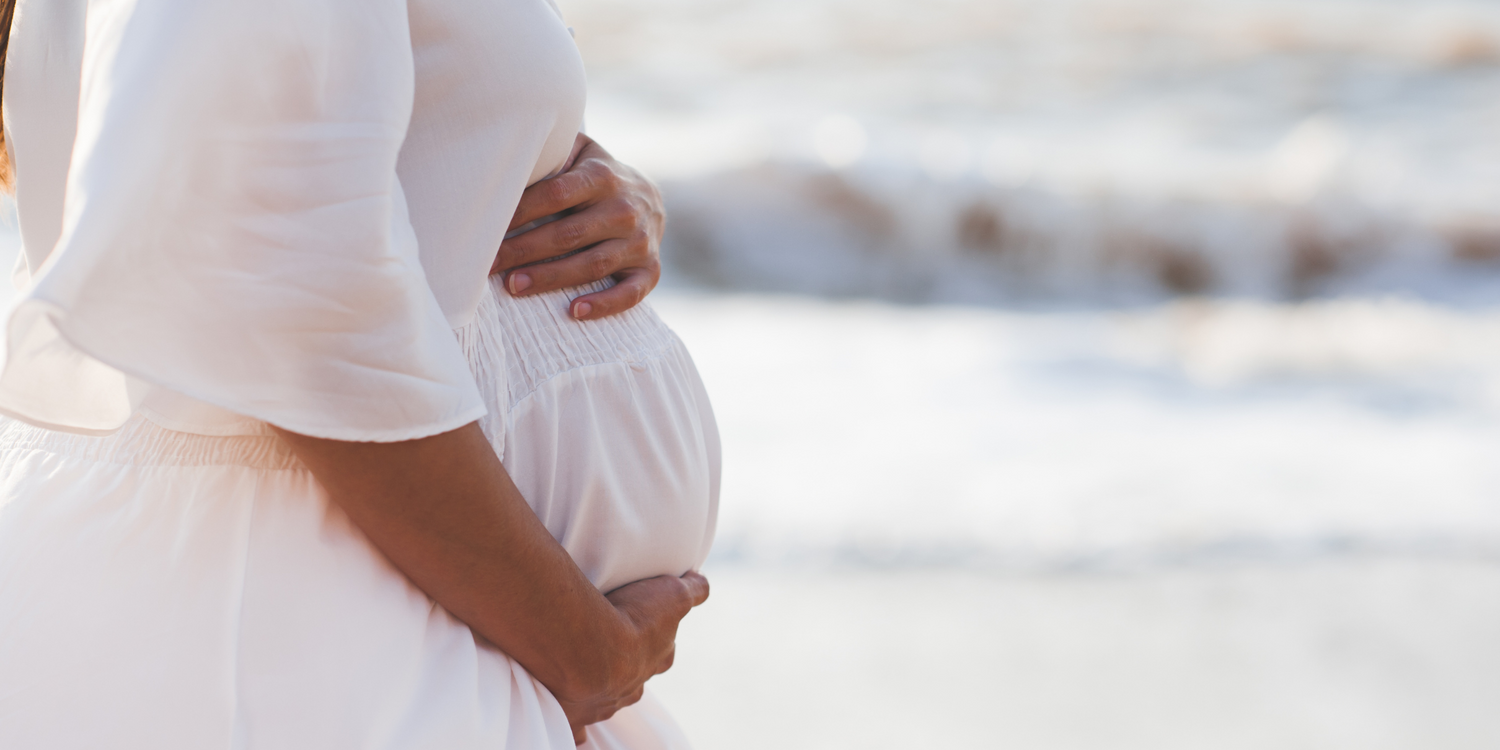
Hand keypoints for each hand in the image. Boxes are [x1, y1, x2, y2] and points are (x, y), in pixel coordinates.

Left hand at [494, 133, 665, 320]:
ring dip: (551, 277)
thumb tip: (504, 154)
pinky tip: (574, 311)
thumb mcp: (580, 154)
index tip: (488, 227)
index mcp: (602, 177)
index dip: (520, 212)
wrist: (649, 199)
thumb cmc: (596, 178)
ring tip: (514, 286)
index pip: (555, 195)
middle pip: (568, 234)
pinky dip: (605, 304)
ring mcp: (640, 242)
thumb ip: (552, 153)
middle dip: (524, 250)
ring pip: (592, 264)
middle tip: (489, 263)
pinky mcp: (650, 270)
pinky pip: (630, 292)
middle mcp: (624, 210)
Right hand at [552, 571, 709, 744]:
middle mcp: (635, 686)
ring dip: (599, 686)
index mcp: (657, 659)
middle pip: (636, 677)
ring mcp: (606, 704)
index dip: (654, 639)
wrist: (588, 648)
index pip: (663, 652)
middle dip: (626, 665)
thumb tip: (701, 582)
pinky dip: (578, 728)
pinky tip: (574, 725)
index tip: (641, 624)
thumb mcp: (672, 595)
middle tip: (608, 645)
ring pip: (608, 700)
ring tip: (580, 666)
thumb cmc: (630, 618)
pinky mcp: (576, 717)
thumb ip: (691, 590)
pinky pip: (579, 731)